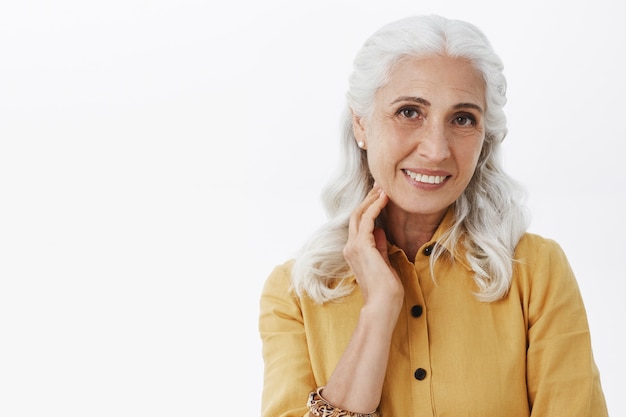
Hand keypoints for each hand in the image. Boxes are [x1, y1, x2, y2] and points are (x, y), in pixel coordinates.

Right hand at [343, 185, 403, 307]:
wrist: (383, 304)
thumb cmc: (386, 289)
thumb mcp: (383, 262)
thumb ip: (380, 246)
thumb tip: (381, 231)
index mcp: (354, 252)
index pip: (358, 224)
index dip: (368, 208)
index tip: (379, 195)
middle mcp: (350, 247)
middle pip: (356, 215)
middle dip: (368, 198)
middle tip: (380, 185)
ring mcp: (353, 246)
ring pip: (359, 214)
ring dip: (372, 199)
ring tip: (383, 188)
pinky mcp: (362, 246)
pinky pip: (367, 220)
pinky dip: (375, 207)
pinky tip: (384, 199)